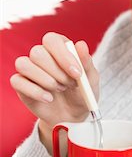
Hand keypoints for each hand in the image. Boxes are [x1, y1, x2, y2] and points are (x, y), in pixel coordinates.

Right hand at [10, 32, 99, 151]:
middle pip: (37, 52)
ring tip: (60, 90)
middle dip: (57, 72)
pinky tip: (49, 98)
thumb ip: (86, 63)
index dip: (63, 55)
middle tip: (69, 85)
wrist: (72, 116)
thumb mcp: (90, 80)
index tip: (77, 73)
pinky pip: (17, 81)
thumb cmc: (81, 93)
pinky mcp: (21, 84)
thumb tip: (81, 44)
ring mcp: (29, 69)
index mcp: (59, 48)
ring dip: (45, 80)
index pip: (52, 40)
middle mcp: (41, 55)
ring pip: (24, 64)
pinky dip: (35, 92)